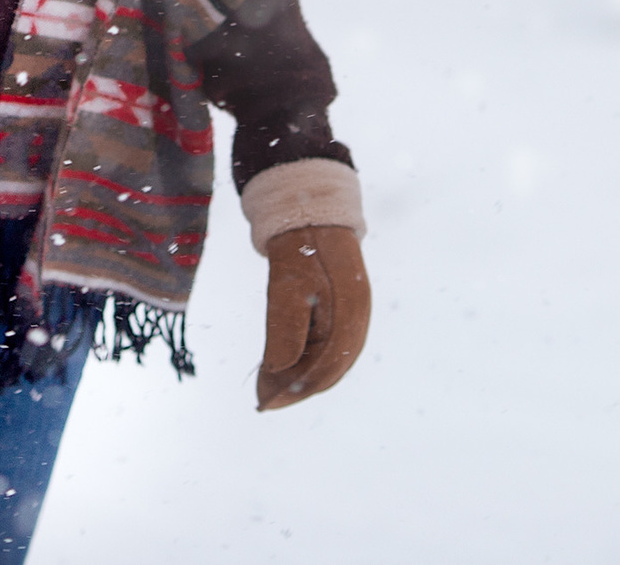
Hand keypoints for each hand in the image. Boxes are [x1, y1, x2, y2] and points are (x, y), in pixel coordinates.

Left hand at [255, 224, 368, 410]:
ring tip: (270, 388)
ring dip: (301, 379)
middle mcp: (357, 324)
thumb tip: (277, 373)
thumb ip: (284, 330)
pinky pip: (331, 351)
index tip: (263, 402)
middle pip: (327, 373)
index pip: (322, 371)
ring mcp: (355, 320)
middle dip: (295, 390)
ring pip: (330, 365)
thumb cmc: (301, 251)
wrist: (314, 218)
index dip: (292, 391)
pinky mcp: (347, 315)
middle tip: (262, 399)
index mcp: (348, 318)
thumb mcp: (287, 287)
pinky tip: (288, 367)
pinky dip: (309, 364)